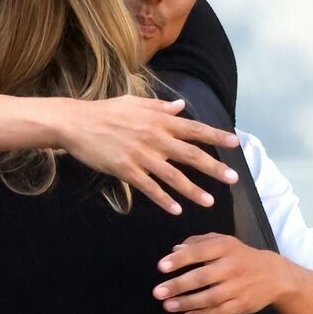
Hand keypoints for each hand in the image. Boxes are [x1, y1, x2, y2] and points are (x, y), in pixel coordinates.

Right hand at [54, 97, 238, 215]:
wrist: (77, 123)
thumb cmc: (105, 111)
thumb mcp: (135, 103)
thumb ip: (160, 107)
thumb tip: (181, 107)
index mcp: (159, 120)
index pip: (194, 129)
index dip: (215, 136)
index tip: (235, 143)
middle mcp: (155, 138)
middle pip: (191, 155)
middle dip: (214, 167)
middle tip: (233, 179)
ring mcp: (141, 156)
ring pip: (173, 176)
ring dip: (193, 190)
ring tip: (209, 202)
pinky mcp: (126, 170)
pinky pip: (149, 188)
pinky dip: (164, 200)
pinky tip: (176, 210)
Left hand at [152, 235, 293, 313]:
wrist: (274, 275)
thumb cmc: (240, 256)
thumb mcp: (224, 242)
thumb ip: (199, 243)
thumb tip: (174, 250)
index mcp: (226, 247)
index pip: (200, 252)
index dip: (180, 259)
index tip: (161, 267)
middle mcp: (232, 266)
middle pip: (203, 277)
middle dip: (179, 285)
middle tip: (158, 292)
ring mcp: (238, 287)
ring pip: (210, 297)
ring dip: (187, 303)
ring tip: (168, 306)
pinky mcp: (242, 304)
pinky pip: (219, 312)